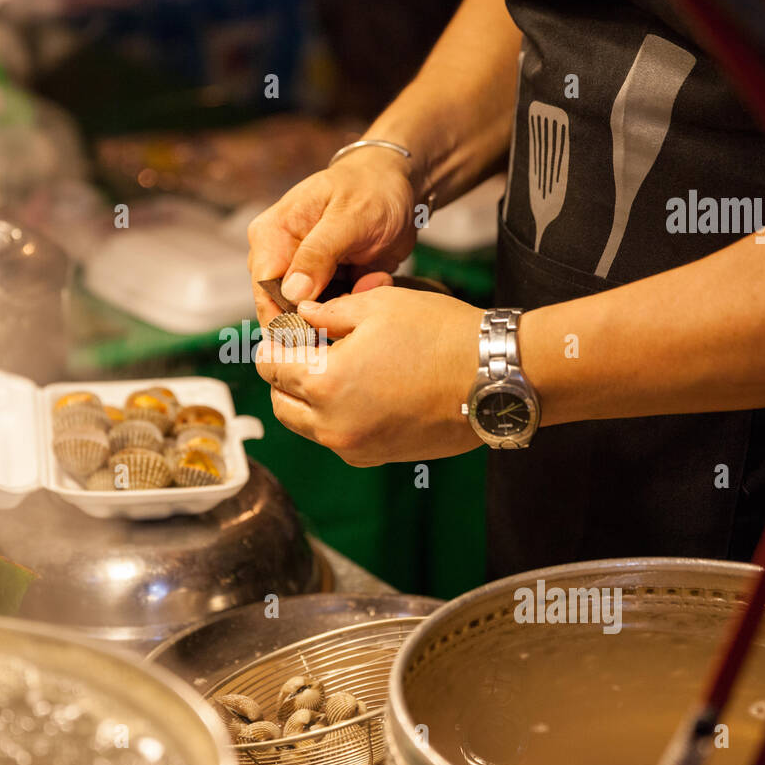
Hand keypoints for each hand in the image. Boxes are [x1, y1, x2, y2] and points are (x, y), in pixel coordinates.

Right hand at [247, 147, 418, 326]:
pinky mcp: (323, 284)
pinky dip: (356, 301)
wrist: (399, 183)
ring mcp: (300, 272)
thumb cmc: (372, 189)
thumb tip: (291, 294)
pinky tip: (376, 278)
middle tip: (362, 291)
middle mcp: (278, 256)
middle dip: (325, 312)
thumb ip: (318, 254)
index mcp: (271, 235)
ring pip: (311, 314)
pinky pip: (333, 310)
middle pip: (285, 308)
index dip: (286, 319)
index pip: (265, 291)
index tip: (321, 331)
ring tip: (374, 278)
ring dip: (345, 307)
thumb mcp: (349, 217)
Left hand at [255, 286, 484, 465]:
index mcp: (324, 383)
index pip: (270, 367)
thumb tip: (303, 315)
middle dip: (284, 377)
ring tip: (335, 369)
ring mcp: (355, 446)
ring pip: (306, 426)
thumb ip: (328, 313)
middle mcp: (332, 425)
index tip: (287, 332)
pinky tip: (361, 390)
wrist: (495, 379)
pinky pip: (338, 438)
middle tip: (305, 351)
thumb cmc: (439, 335)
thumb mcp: (377, 307)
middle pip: (280, 403)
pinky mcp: (377, 456)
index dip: (275, 344)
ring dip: (307, 400)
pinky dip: (335, 418)